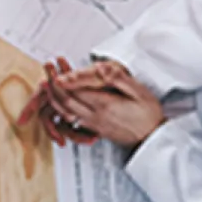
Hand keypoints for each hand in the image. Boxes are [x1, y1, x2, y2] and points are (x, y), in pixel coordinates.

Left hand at [17, 57, 164, 146]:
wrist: (153, 138)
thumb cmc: (148, 115)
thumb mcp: (138, 90)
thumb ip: (116, 79)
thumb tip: (99, 67)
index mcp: (104, 105)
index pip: (75, 89)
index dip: (62, 75)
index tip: (56, 63)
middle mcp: (94, 117)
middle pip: (65, 100)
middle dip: (52, 82)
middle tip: (48, 67)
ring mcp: (92, 125)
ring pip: (64, 111)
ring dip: (53, 95)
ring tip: (48, 80)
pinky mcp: (93, 130)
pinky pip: (70, 120)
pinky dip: (60, 109)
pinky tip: (59, 101)